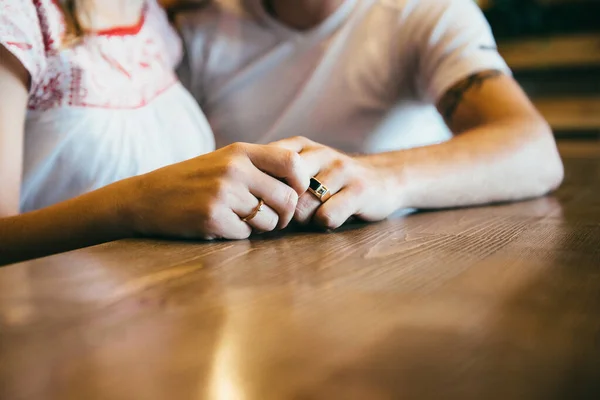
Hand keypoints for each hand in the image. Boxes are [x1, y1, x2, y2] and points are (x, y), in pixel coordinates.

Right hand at [119, 142, 309, 239]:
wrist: (145, 197)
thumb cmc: (193, 181)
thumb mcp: (225, 161)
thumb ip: (259, 166)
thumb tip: (303, 183)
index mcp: (241, 151)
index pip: (292, 162)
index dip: (301, 183)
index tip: (293, 194)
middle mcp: (234, 169)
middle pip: (287, 198)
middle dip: (285, 215)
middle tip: (273, 219)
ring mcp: (222, 193)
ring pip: (269, 221)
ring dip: (261, 227)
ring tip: (240, 219)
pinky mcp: (211, 218)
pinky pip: (245, 234)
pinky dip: (238, 235)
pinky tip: (220, 225)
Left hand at [270, 137, 402, 229]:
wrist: (386, 178)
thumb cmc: (333, 180)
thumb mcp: (304, 167)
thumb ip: (275, 173)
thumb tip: (242, 193)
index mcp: (299, 146)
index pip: (265, 168)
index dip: (262, 193)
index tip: (266, 205)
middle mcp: (319, 153)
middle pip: (282, 189)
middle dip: (281, 210)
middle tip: (287, 218)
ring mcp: (341, 170)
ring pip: (302, 206)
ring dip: (303, 220)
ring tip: (312, 217)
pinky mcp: (359, 190)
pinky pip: (327, 215)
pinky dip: (324, 223)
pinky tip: (331, 219)